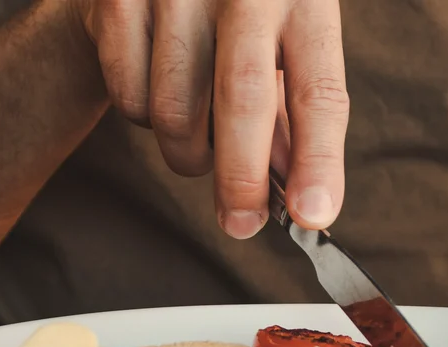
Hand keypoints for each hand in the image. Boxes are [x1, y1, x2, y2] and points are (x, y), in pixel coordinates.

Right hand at [78, 0, 347, 238]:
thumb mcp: (283, 40)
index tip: (312, 215)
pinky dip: (143, 116)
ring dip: (188, 151)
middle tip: (241, 224)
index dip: (318, 161)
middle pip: (242, 102)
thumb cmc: (240, 8)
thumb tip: (298, 197)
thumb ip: (290, 114)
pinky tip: (158, 86)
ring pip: (174, 113)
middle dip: (242, 180)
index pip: (318, 91)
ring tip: (201, 133)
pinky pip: (129, 97)